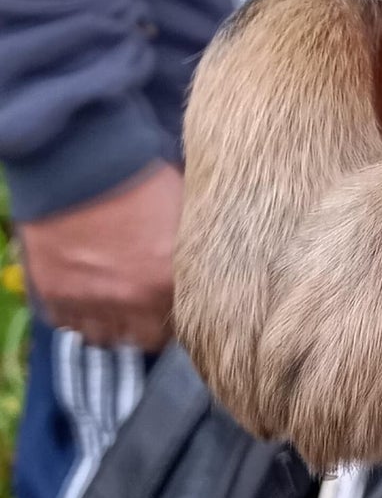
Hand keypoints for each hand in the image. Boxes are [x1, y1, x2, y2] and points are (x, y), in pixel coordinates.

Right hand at [20, 161, 182, 350]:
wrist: (82, 158)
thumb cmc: (142, 173)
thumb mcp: (185, 207)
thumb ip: (195, 242)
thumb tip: (212, 252)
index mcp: (169, 279)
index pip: (187, 321)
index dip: (186, 308)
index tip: (184, 297)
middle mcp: (131, 302)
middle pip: (147, 339)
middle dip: (152, 321)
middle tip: (150, 299)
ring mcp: (89, 303)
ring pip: (107, 337)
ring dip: (116, 323)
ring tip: (119, 299)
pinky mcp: (54, 296)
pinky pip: (70, 324)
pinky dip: (80, 314)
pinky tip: (90, 292)